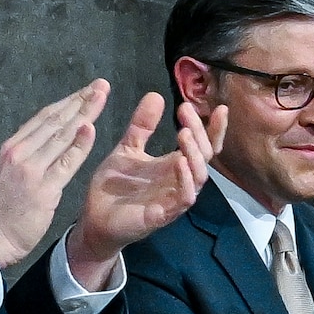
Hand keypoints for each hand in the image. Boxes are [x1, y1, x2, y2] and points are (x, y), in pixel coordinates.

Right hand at [0, 79, 111, 268]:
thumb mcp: (5, 175)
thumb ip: (23, 158)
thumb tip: (40, 144)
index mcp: (12, 148)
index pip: (43, 119)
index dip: (66, 103)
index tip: (83, 92)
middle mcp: (20, 152)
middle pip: (55, 120)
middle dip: (79, 100)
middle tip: (100, 85)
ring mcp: (32, 169)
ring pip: (62, 135)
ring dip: (84, 113)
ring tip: (101, 96)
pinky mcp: (43, 188)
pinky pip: (65, 163)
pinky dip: (80, 145)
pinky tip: (91, 128)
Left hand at [67, 92, 213, 281]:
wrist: (94, 218)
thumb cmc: (114, 187)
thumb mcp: (127, 149)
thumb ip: (142, 126)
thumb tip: (156, 95)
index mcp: (174, 165)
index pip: (204, 146)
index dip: (214, 128)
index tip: (219, 106)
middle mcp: (180, 181)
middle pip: (205, 157)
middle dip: (201, 133)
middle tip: (186, 111)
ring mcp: (174, 199)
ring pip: (200, 178)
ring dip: (194, 155)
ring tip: (184, 133)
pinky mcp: (162, 215)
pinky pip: (183, 200)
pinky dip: (185, 182)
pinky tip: (179, 163)